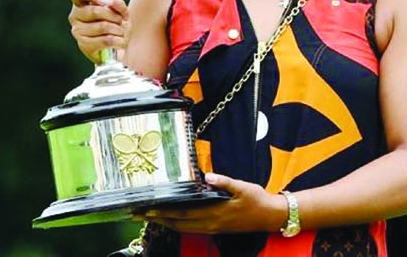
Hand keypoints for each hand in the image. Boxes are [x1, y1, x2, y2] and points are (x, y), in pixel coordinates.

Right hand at [67, 0, 130, 62]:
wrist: (117, 47)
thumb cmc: (116, 25)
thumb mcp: (121, 13)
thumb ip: (119, 6)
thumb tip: (115, 1)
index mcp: (81, 3)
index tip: (105, 1)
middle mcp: (75, 16)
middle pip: (94, 11)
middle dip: (113, 16)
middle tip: (121, 20)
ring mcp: (77, 31)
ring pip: (102, 26)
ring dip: (118, 29)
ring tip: (121, 32)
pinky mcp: (84, 45)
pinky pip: (105, 40)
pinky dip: (118, 40)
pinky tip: (120, 41)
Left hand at [138, 173, 286, 233]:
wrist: (270, 216)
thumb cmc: (256, 199)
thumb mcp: (242, 187)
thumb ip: (223, 181)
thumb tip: (207, 176)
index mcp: (214, 213)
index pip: (182, 212)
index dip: (163, 211)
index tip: (146, 207)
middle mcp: (210, 224)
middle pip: (177, 222)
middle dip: (156, 218)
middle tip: (136, 213)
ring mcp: (211, 228)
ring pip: (182, 228)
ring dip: (164, 222)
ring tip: (148, 216)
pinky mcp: (214, 229)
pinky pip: (190, 229)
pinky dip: (176, 224)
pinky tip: (170, 218)